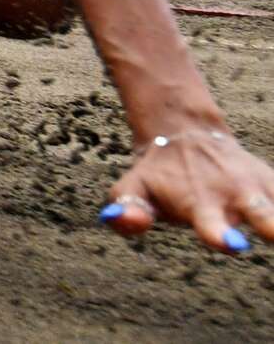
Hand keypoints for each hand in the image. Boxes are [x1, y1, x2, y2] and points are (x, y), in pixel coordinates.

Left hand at [99, 128, 273, 254]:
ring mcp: (262, 189)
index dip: (220, 236)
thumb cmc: (159, 176)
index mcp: (202, 204)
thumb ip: (127, 211)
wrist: (185, 135)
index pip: (211, 225)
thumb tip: (119, 220)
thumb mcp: (132, 190)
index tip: (232, 244)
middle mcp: (237, 196)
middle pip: (265, 215)